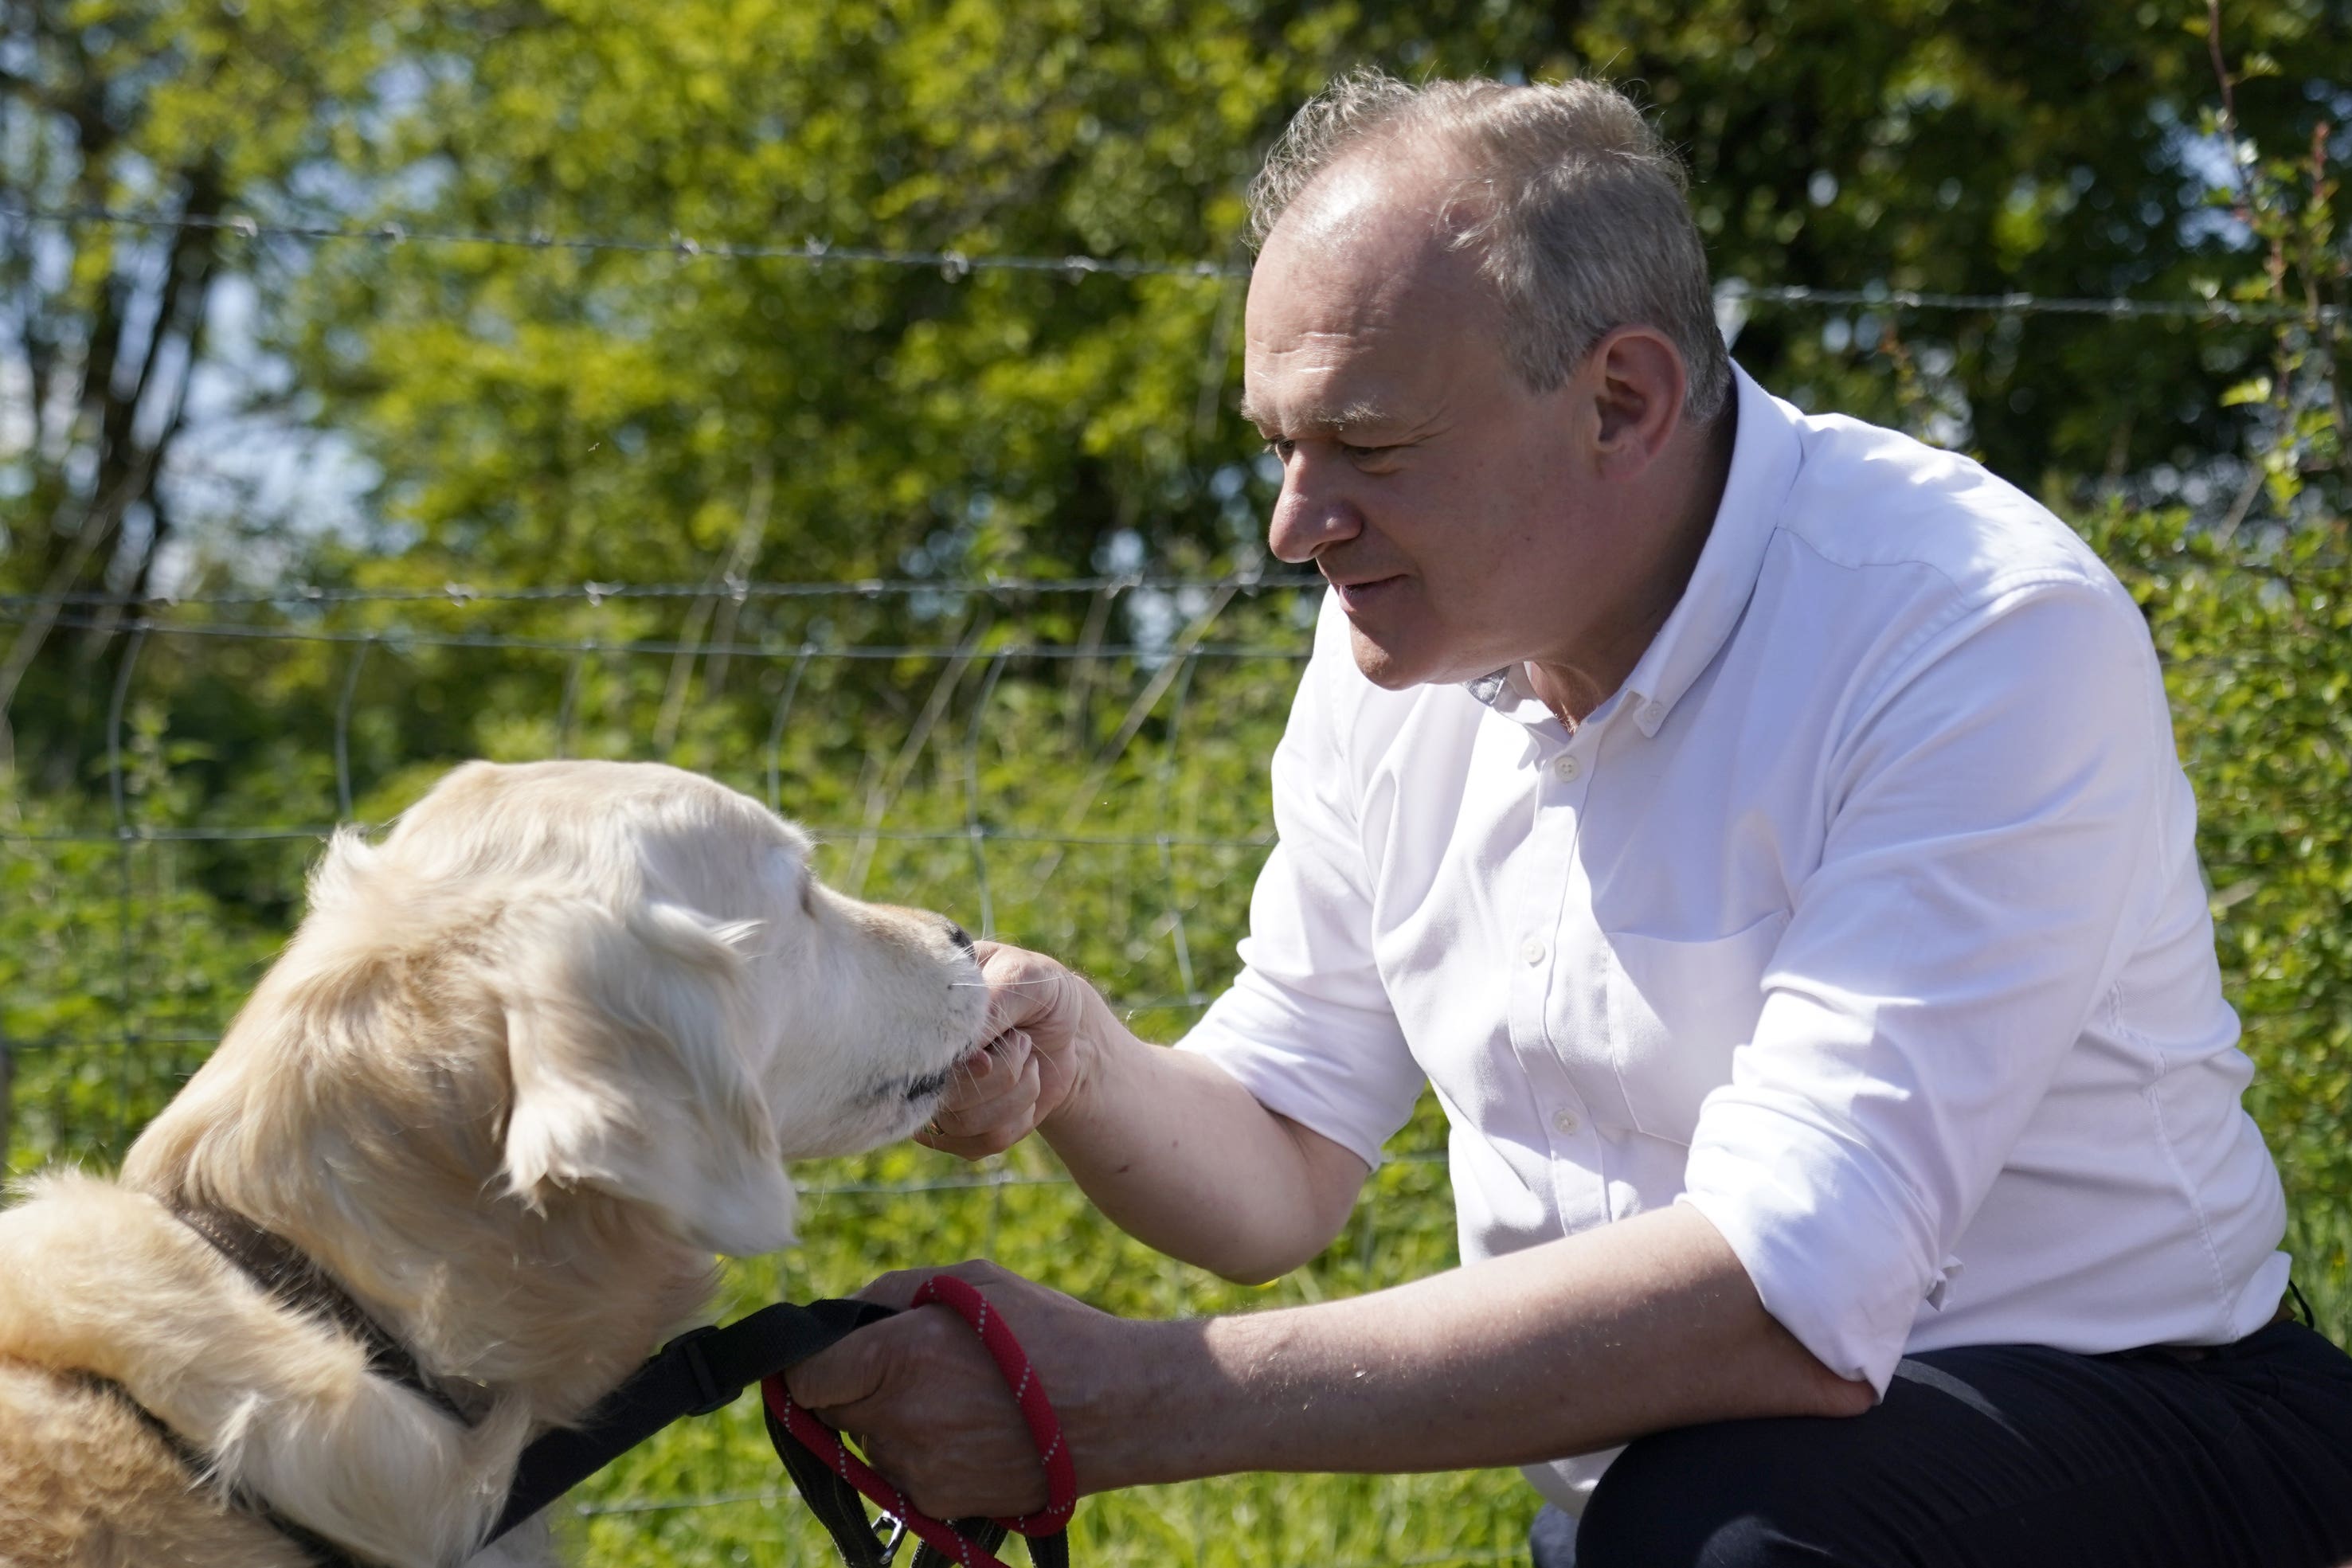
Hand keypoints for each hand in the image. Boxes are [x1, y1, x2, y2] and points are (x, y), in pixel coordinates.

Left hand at [782, 1260, 1137, 1518]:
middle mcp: (897, 1420)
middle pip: (835, 1410)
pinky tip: (974, 1428)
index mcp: (899, 1356)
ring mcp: (916, 1470)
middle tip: (913, 1366)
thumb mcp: (971, 1281)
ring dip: (892, 1420)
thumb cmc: (1047, 1332)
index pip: (806, 1375)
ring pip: (870, 1443)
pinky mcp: (938, 1502)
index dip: (811, 1361)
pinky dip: (923, 1453)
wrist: (1115, 1408)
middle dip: (858, 1386)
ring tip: (960, 1397)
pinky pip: (904, 1474)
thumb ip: (893, 1293)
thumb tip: (846, 1315)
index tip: (831, 1353)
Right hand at [915, 942, 1105, 1158]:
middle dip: (1002, 1072)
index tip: (990, 1053)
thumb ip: (992, 1004)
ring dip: (1016, 1093)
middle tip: (1022, 1039)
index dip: (957, 1063)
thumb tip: (967, 1056)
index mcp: (920, 1014)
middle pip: (942, 1097)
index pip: (914, 1053)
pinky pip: (986, 1141)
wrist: (1069, 1025)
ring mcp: (937, 1097)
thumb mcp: (1022, 978)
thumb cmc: (1038, 989)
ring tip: (1026, 1058)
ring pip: (963, 1124)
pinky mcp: (963, 1129)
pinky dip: (1020, 1116)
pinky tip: (1025, 1085)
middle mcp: (919, 1060)